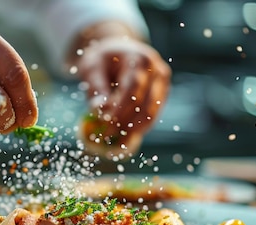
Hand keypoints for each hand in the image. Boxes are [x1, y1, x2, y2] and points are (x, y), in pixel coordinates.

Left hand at [76, 37, 170, 157]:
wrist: (118, 51)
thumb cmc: (102, 59)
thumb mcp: (92, 68)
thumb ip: (95, 88)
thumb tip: (98, 110)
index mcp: (140, 58)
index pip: (132, 89)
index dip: (119, 110)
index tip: (105, 126)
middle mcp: (157, 69)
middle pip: (145, 103)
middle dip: (125, 123)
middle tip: (107, 136)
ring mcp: (163, 83)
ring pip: (152, 113)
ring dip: (134, 130)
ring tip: (117, 142)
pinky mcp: (162, 94)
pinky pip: (152, 115)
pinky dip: (139, 128)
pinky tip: (126, 137)